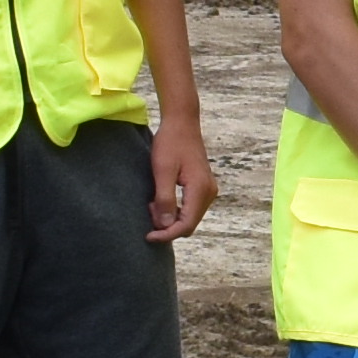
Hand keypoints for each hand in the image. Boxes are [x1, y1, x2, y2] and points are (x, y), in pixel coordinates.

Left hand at [147, 110, 215, 244]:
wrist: (182, 122)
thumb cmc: (171, 142)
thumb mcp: (163, 171)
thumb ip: (165, 199)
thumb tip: (166, 225)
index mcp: (200, 190)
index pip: (186, 225)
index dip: (167, 234)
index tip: (148, 236)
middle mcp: (209, 192)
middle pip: (189, 224)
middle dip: (168, 227)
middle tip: (147, 215)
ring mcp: (208, 189)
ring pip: (190, 217)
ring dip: (171, 218)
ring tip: (152, 205)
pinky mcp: (202, 186)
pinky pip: (190, 207)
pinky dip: (175, 210)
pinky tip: (160, 200)